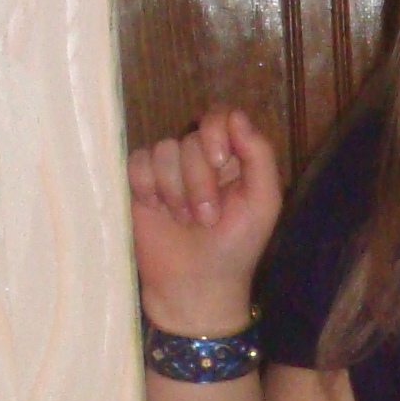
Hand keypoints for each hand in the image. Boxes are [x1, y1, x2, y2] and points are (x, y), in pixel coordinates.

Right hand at [129, 106, 283, 332]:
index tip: (220, 161)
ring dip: (175, 191)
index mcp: (232, 157)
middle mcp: (198, 158)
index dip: (216, 132)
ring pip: (163, 150)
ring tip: (183, 220)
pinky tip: (157, 211)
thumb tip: (236, 115)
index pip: (220, 115)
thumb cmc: (235, 247)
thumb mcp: (263, 202)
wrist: (196, 285)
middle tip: (206, 218)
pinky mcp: (138, 184)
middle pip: (190, 138)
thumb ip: (259, 154)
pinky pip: (137, 163)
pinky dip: (148, 188)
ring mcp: (167, 170)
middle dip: (199, 181)